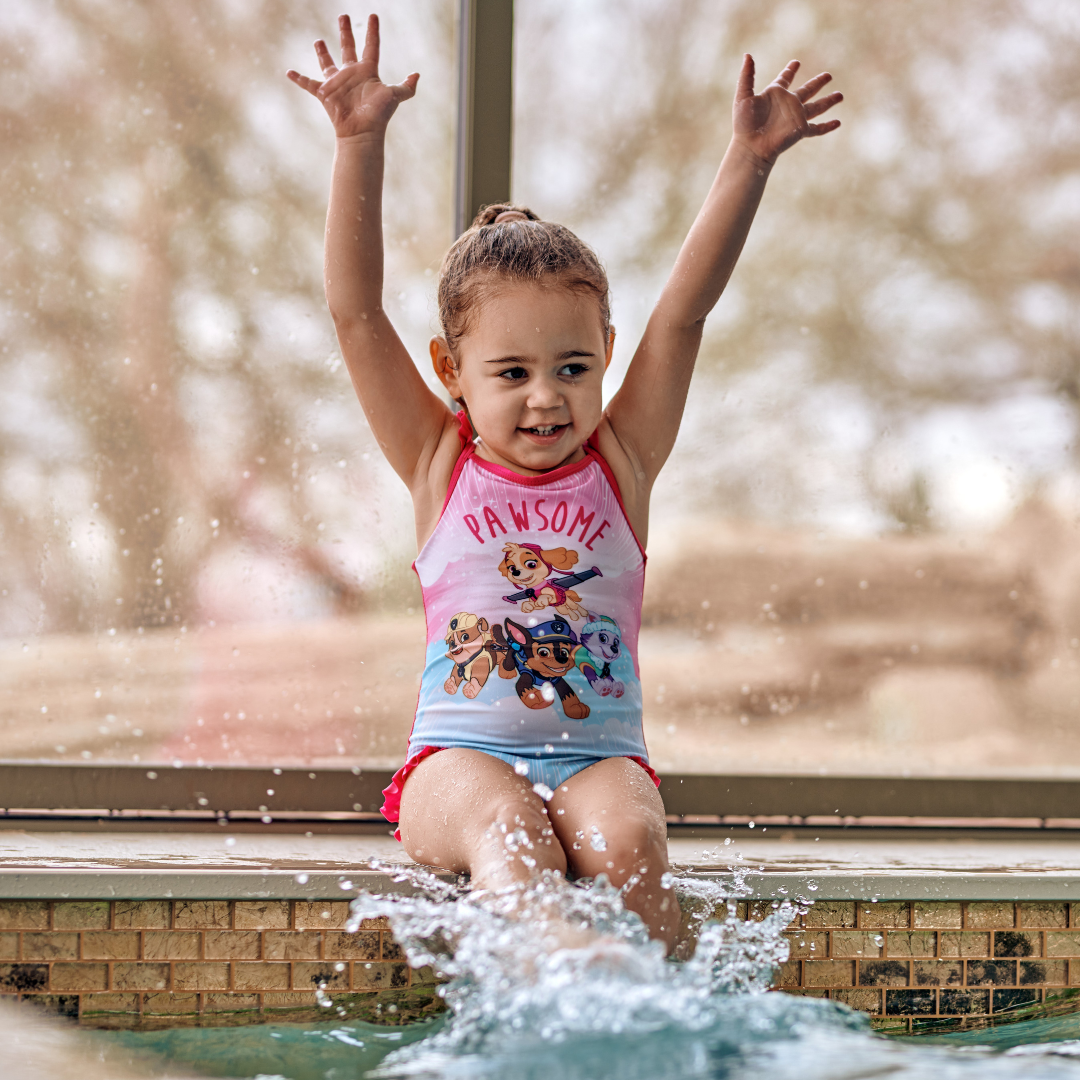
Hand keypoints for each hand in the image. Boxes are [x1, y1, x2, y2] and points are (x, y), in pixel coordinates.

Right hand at [287, 14, 418, 138]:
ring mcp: (337, 83)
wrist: (362, 132)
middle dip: (345, 32)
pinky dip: (298, 79)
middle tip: (343, 16)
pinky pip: (309, 84)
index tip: (373, 16)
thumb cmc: (378, 115)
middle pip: (348, 47)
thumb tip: (417, 75)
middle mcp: (352, 74)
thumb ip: (406, 87)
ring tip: (319, 41)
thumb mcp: (394, 97)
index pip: (371, 46)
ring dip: (322, 52)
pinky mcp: (325, 93)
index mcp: (368, 71)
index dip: (372, 32)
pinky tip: (289, 72)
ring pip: (328, 62)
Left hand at [731, 56, 840, 164]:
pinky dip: (828, 126)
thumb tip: (747, 55)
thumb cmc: (744, 123)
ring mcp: (796, 117)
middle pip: (807, 90)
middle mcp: (788, 104)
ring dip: (828, 101)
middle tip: (828, 75)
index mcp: (775, 94)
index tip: (795, 63)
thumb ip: (747, 75)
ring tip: (840, 95)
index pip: (785, 79)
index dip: (790, 71)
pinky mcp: (800, 130)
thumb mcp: (743, 96)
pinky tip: (838, 122)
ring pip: (817, 107)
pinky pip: (817, 128)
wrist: (750, 146)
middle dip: (817, 83)